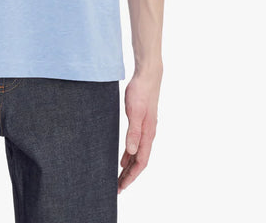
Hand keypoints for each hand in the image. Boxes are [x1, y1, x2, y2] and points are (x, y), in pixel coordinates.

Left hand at [118, 68, 161, 193]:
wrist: (147, 76)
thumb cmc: (141, 92)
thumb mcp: (135, 112)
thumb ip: (133, 132)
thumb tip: (130, 152)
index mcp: (148, 135)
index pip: (140, 162)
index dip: (131, 176)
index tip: (121, 187)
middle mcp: (148, 135)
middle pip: (139, 162)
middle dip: (129, 176)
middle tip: (117, 188)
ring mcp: (145, 129)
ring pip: (137, 154)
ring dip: (129, 167)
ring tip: (119, 177)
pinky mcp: (141, 123)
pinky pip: (135, 144)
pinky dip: (129, 155)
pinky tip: (122, 158)